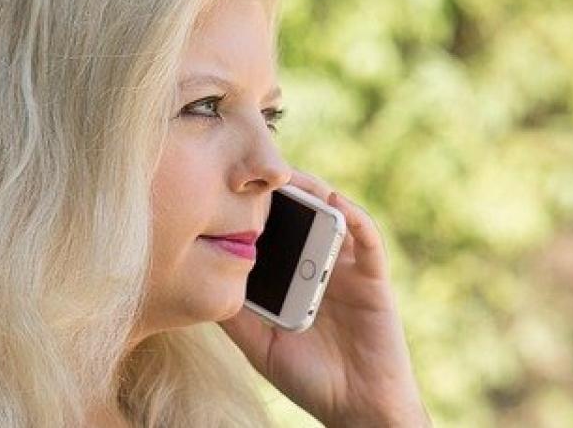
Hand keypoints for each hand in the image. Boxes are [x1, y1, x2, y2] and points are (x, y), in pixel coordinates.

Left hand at [219, 169, 430, 426]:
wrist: (355, 408)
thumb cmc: (308, 378)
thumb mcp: (259, 344)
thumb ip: (236, 314)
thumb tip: (198, 281)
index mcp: (292, 276)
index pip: (275, 230)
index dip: (255, 206)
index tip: (227, 184)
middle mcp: (319, 264)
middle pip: (302, 214)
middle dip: (281, 189)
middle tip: (254, 168)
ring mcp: (347, 267)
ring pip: (332, 215)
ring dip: (314, 192)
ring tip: (288, 177)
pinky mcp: (373, 277)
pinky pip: (367, 239)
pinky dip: (352, 217)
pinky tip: (334, 204)